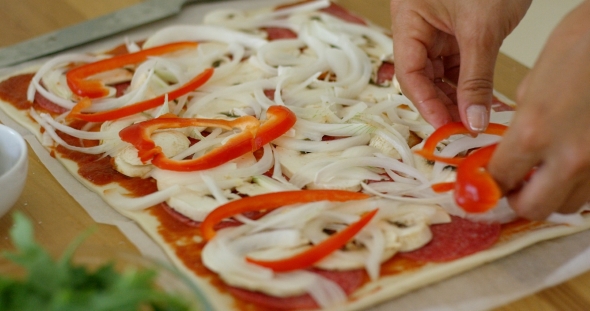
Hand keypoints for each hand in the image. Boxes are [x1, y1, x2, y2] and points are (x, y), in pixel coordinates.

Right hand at [390, 0, 529, 130]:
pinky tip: (478, 102)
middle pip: (422, 75)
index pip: (409, 70)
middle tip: (460, 128)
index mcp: (409, 17)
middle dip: (441, 102)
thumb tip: (472, 119)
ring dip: (455, 97)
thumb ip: (476, 78)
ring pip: (440, 73)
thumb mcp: (482, 30)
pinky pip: (458, 65)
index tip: (444, 125)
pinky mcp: (459, 32)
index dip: (425, 101)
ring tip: (471, 119)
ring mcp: (439, 29)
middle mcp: (419, 25)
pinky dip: (468, 84)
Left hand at [488, 0, 589, 219]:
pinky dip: (577, 184)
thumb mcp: (534, 82)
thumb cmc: (580, 45)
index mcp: (533, 132)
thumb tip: (512, 146)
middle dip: (518, 198)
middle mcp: (568, 157)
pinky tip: (572, 162)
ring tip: (546, 171)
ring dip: (551, 195)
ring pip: (568, 205)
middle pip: (533, 207)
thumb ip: (520, 121)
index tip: (487, 179)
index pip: (499, 179)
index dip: (489, 182)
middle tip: (515, 182)